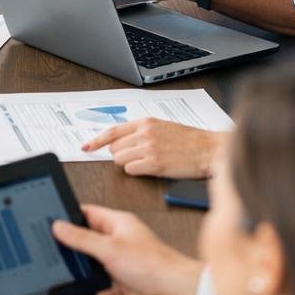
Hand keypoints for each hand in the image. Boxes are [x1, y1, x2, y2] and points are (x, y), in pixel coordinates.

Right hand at [51, 205, 202, 294]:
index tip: (51, 219)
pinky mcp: (125, 285)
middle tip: (56, 250)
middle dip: (74, 247)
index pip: (88, 213)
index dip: (70, 215)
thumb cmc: (153, 265)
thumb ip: (82, 238)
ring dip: (86, 272)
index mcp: (118, 224)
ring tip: (73, 273)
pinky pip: (106, 288)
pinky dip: (100, 292)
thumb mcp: (109, 248)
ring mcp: (122, 264)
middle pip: (89, 240)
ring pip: (95, 265)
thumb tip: (59, 226)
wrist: (175, 293)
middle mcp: (119, 242)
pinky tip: (96, 293)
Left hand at [82, 118, 225, 178]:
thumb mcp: (162, 127)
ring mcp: (148, 149)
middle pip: (114, 148)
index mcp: (145, 122)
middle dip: (121, 155)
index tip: (86, 147)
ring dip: (129, 163)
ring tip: (147, 162)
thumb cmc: (188, 140)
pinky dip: (137, 171)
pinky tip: (150, 168)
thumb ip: (141, 132)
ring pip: (120, 160)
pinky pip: (131, 170)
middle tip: (137, 156)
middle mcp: (144, 133)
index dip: (96, 141)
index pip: (112, 131)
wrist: (208, 150)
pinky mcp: (154, 164)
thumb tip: (119, 142)